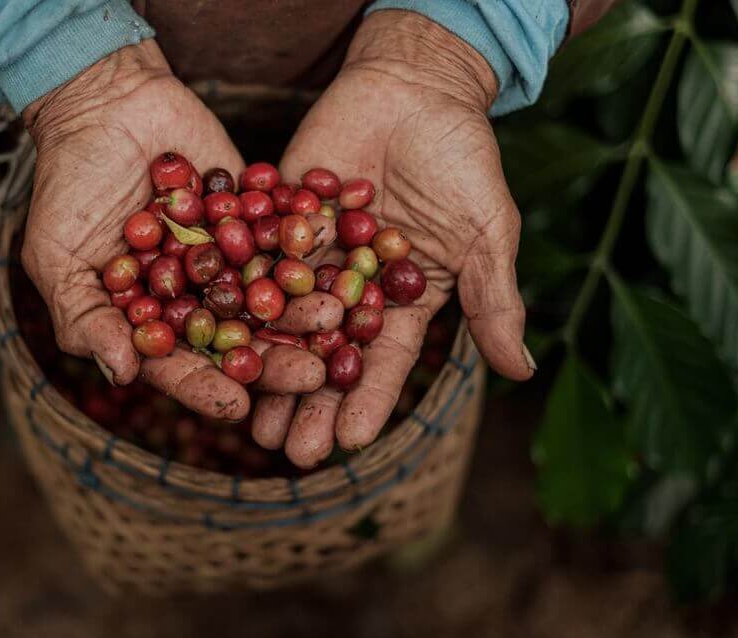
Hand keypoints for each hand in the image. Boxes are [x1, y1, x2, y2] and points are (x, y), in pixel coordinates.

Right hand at [22, 42, 324, 420]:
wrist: (103, 101)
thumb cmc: (68, 184)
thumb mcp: (57, 257)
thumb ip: (85, 318)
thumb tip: (123, 374)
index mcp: (152, 318)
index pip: (180, 363)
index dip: (205, 385)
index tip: (236, 405)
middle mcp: (197, 295)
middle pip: (239, 339)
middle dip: (275, 358)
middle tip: (312, 374)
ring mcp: (231, 256)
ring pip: (272, 292)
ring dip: (303, 308)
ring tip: (335, 315)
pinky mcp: (258, 213)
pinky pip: (287, 233)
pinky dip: (311, 244)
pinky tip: (339, 258)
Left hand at [255, 11, 535, 464]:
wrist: (413, 87)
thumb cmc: (461, 159)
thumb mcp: (487, 231)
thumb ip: (494, 299)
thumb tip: (524, 372)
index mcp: (399, 301)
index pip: (383, 362)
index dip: (368, 401)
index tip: (351, 443)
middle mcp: (348, 289)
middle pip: (325, 356)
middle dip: (308, 403)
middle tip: (289, 450)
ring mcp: (308, 256)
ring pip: (281, 322)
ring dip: (264, 368)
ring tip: (245, 415)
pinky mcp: (275, 220)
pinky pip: (252, 261)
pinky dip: (234, 298)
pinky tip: (212, 333)